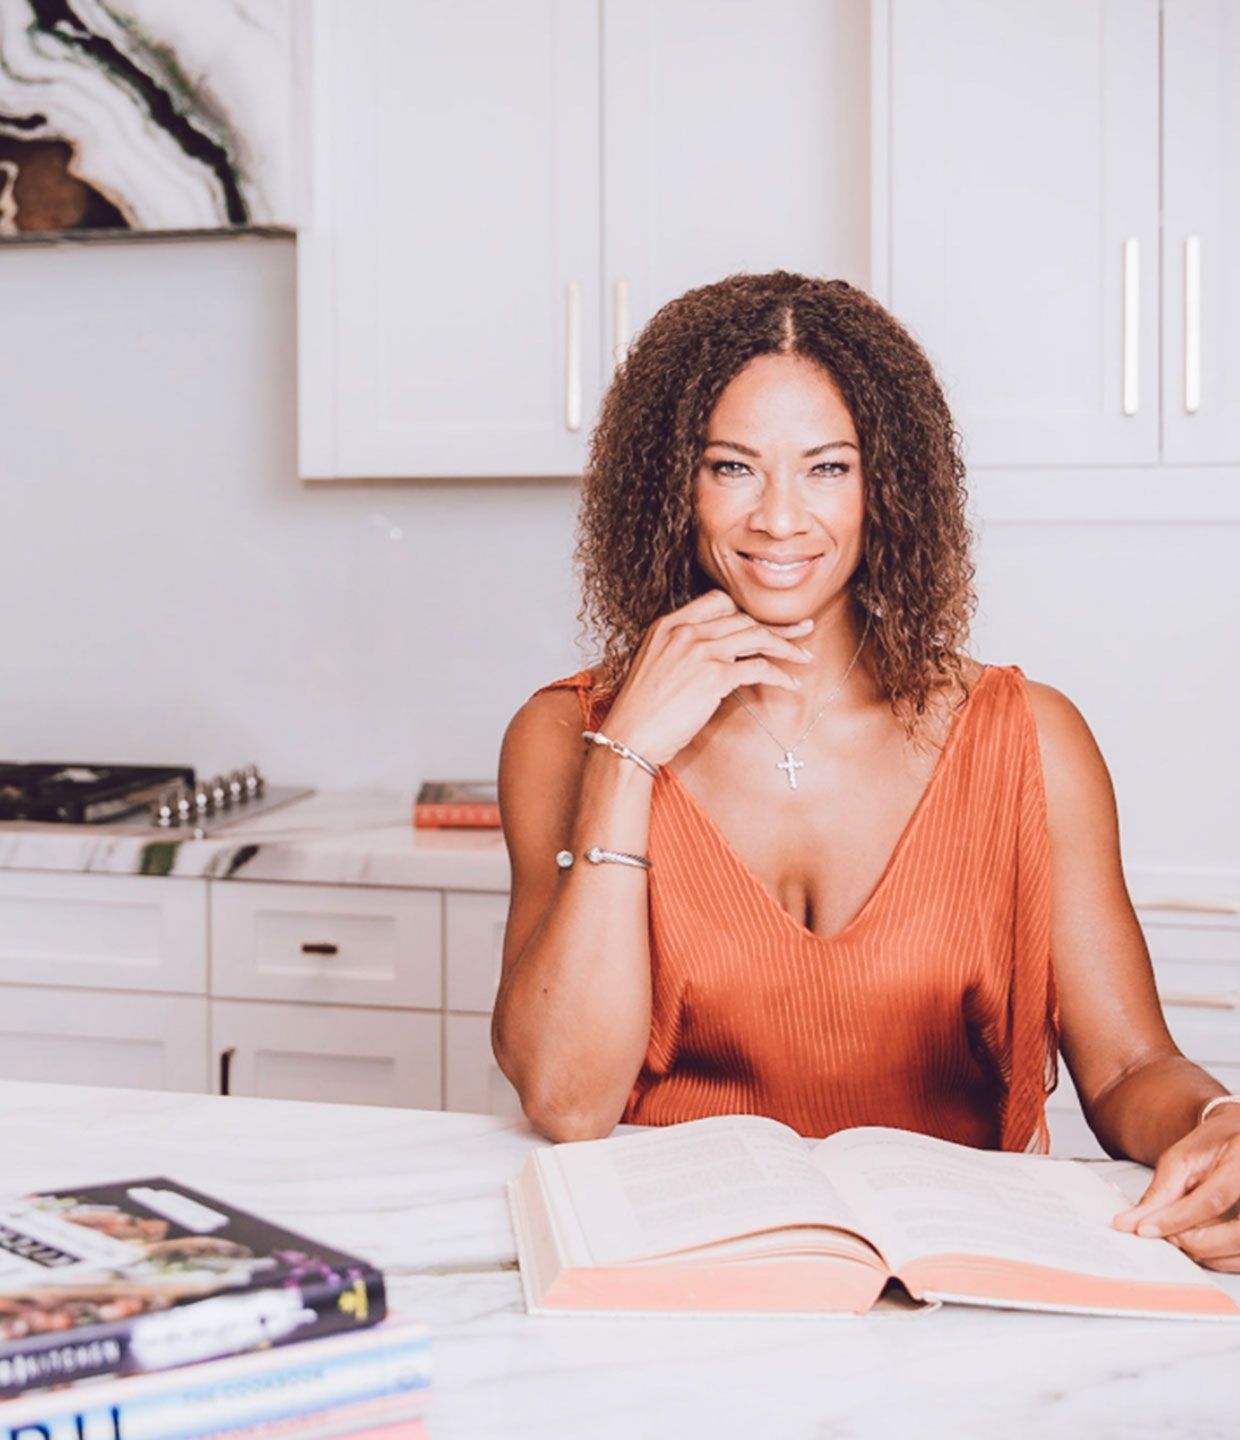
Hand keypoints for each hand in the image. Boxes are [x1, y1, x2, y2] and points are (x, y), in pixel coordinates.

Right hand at [602, 589, 815, 767]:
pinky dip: (779, 675)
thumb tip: (710, 655)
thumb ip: (679, 650)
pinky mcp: (714, 676)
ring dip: (785, 646)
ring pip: (756, 636)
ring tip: (803, 657)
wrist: (629, 735)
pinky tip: (789, 683)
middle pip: (742, 617)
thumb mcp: (654, 664)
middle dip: (776, 626)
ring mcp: (701, 651)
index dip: (744, 611)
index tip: (762, 622)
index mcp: (668, 624)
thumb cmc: (640, 710)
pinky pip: (758, 668)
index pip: (717, 601)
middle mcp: (686, 631)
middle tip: (800, 631)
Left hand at [1112, 1105, 1239, 1271]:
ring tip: (1178, 1238)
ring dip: (1205, 1254)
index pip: (1214, 1199)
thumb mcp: (1183, 1159)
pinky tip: (1198, 1245)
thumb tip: (1131, 1223)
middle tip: (1164, 1237)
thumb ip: (1161, 1192)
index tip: (1145, 1229)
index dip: (1177, 1218)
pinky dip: (1217, 1259)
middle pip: (1236, 1235)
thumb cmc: (1215, 1146)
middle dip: (1194, 1242)